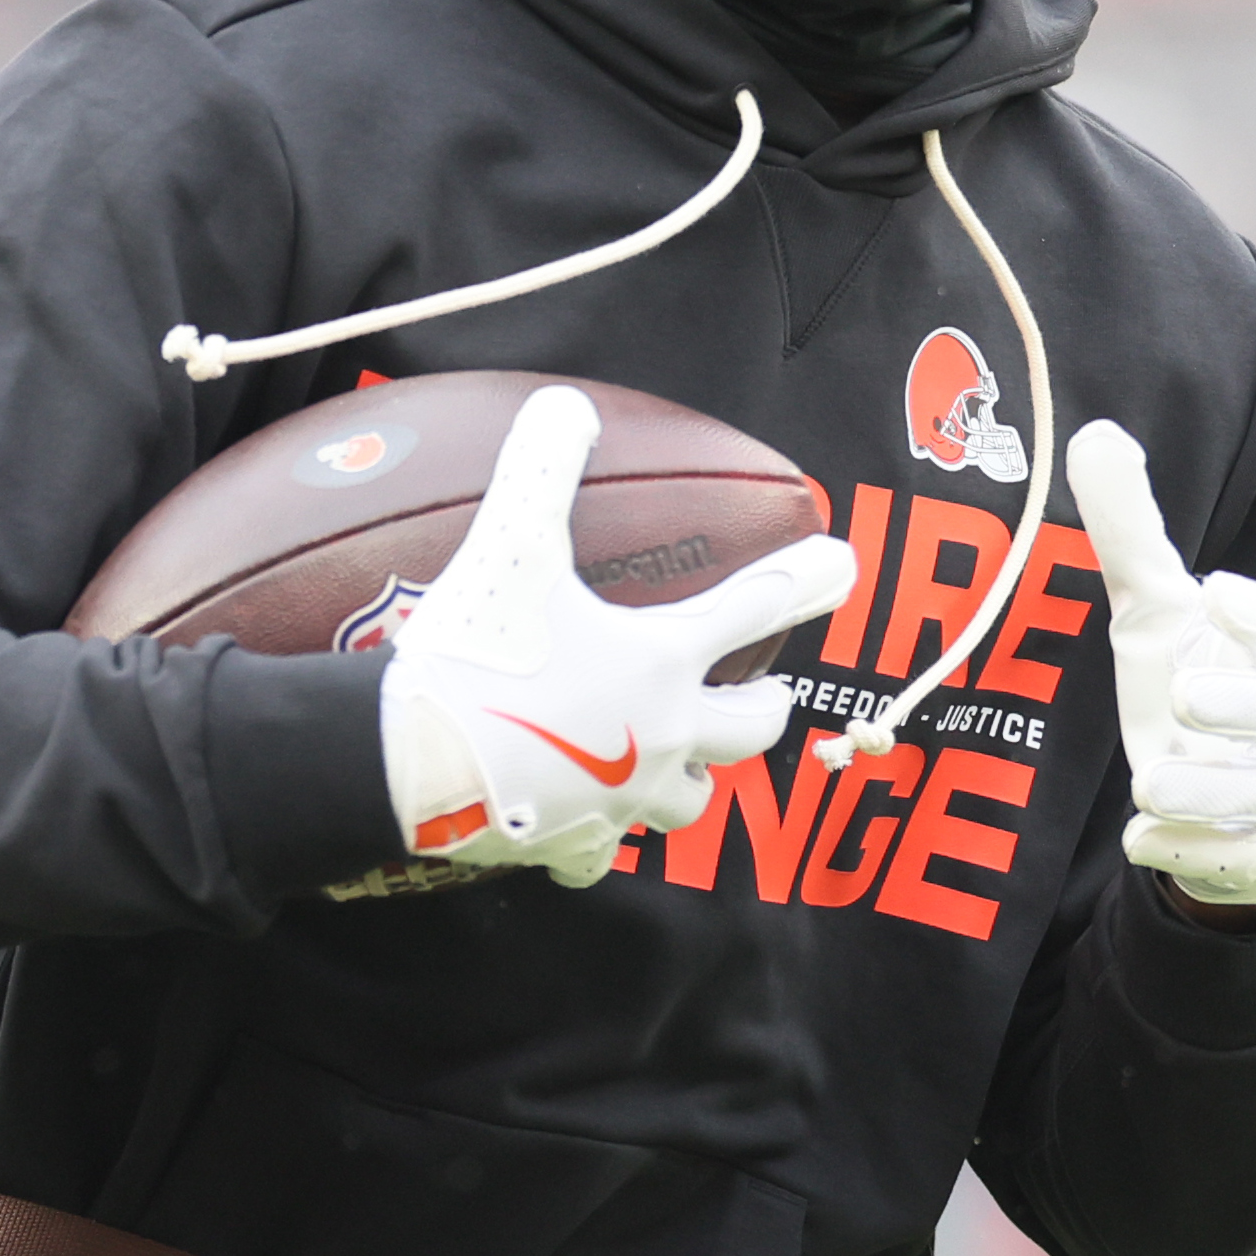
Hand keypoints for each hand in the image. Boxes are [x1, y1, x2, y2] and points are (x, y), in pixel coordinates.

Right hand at [379, 385, 857, 888]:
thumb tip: (563, 402)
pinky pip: (605, 853)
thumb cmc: (474, 652)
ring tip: (685, 764)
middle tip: (770, 692)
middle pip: (749, 728)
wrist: (412, 764)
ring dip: (697, 779)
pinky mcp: (573, 843)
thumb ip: (541, 469)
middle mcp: (661, 734)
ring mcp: (623, 800)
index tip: (843, 567)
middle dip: (766, 707)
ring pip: (693, 802)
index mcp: (660, 661)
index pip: (751, 611)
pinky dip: (601, 837)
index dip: (802, 581)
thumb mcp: (509, 546)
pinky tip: (583, 823)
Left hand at [1068, 419, 1255, 910]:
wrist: (1216, 796)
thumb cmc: (1191, 680)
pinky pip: (1234, 858)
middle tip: (1182, 695)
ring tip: (1145, 781)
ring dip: (1206, 790)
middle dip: (1242, 706)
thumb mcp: (1153, 610)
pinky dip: (1187, 851)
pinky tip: (1141, 840)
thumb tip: (1095, 433)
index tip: (1215, 594)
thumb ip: (1130, 531)